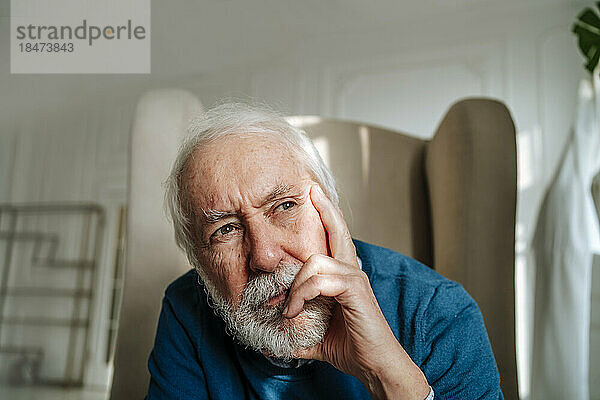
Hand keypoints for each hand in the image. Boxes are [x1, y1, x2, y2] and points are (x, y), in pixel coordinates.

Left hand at [283, 185, 429, 399]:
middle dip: (325, 209)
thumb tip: (267, 337)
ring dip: (295, 286)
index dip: (327, 217)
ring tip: (288, 309)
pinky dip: (302, 294)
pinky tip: (294, 311)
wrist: (374, 366)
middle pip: (338, 231)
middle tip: (311, 190)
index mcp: (343, 276)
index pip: (335, 238)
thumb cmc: (349, 347)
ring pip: (316, 261)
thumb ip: (294, 329)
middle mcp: (352, 271)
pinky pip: (320, 280)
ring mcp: (355, 279)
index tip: (314, 197)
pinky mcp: (355, 290)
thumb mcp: (313, 335)